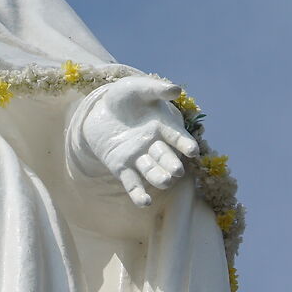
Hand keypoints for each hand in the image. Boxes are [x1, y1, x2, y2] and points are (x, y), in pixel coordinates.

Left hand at [83, 76, 197, 206]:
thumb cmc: (123, 97)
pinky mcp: (121, 167)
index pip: (177, 137)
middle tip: (177, 171)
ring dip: (159, 177)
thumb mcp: (137, 88)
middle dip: (171, 164)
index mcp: (162, 126)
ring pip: (151, 171)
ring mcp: (137, 157)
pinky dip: (138, 193)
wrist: (98, 110)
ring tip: (166, 182)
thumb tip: (176, 89)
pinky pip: (131, 183)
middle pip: (165, 157)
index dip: (185, 144)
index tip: (193, 151)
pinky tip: (143, 202)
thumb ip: (156, 89)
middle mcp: (153, 144)